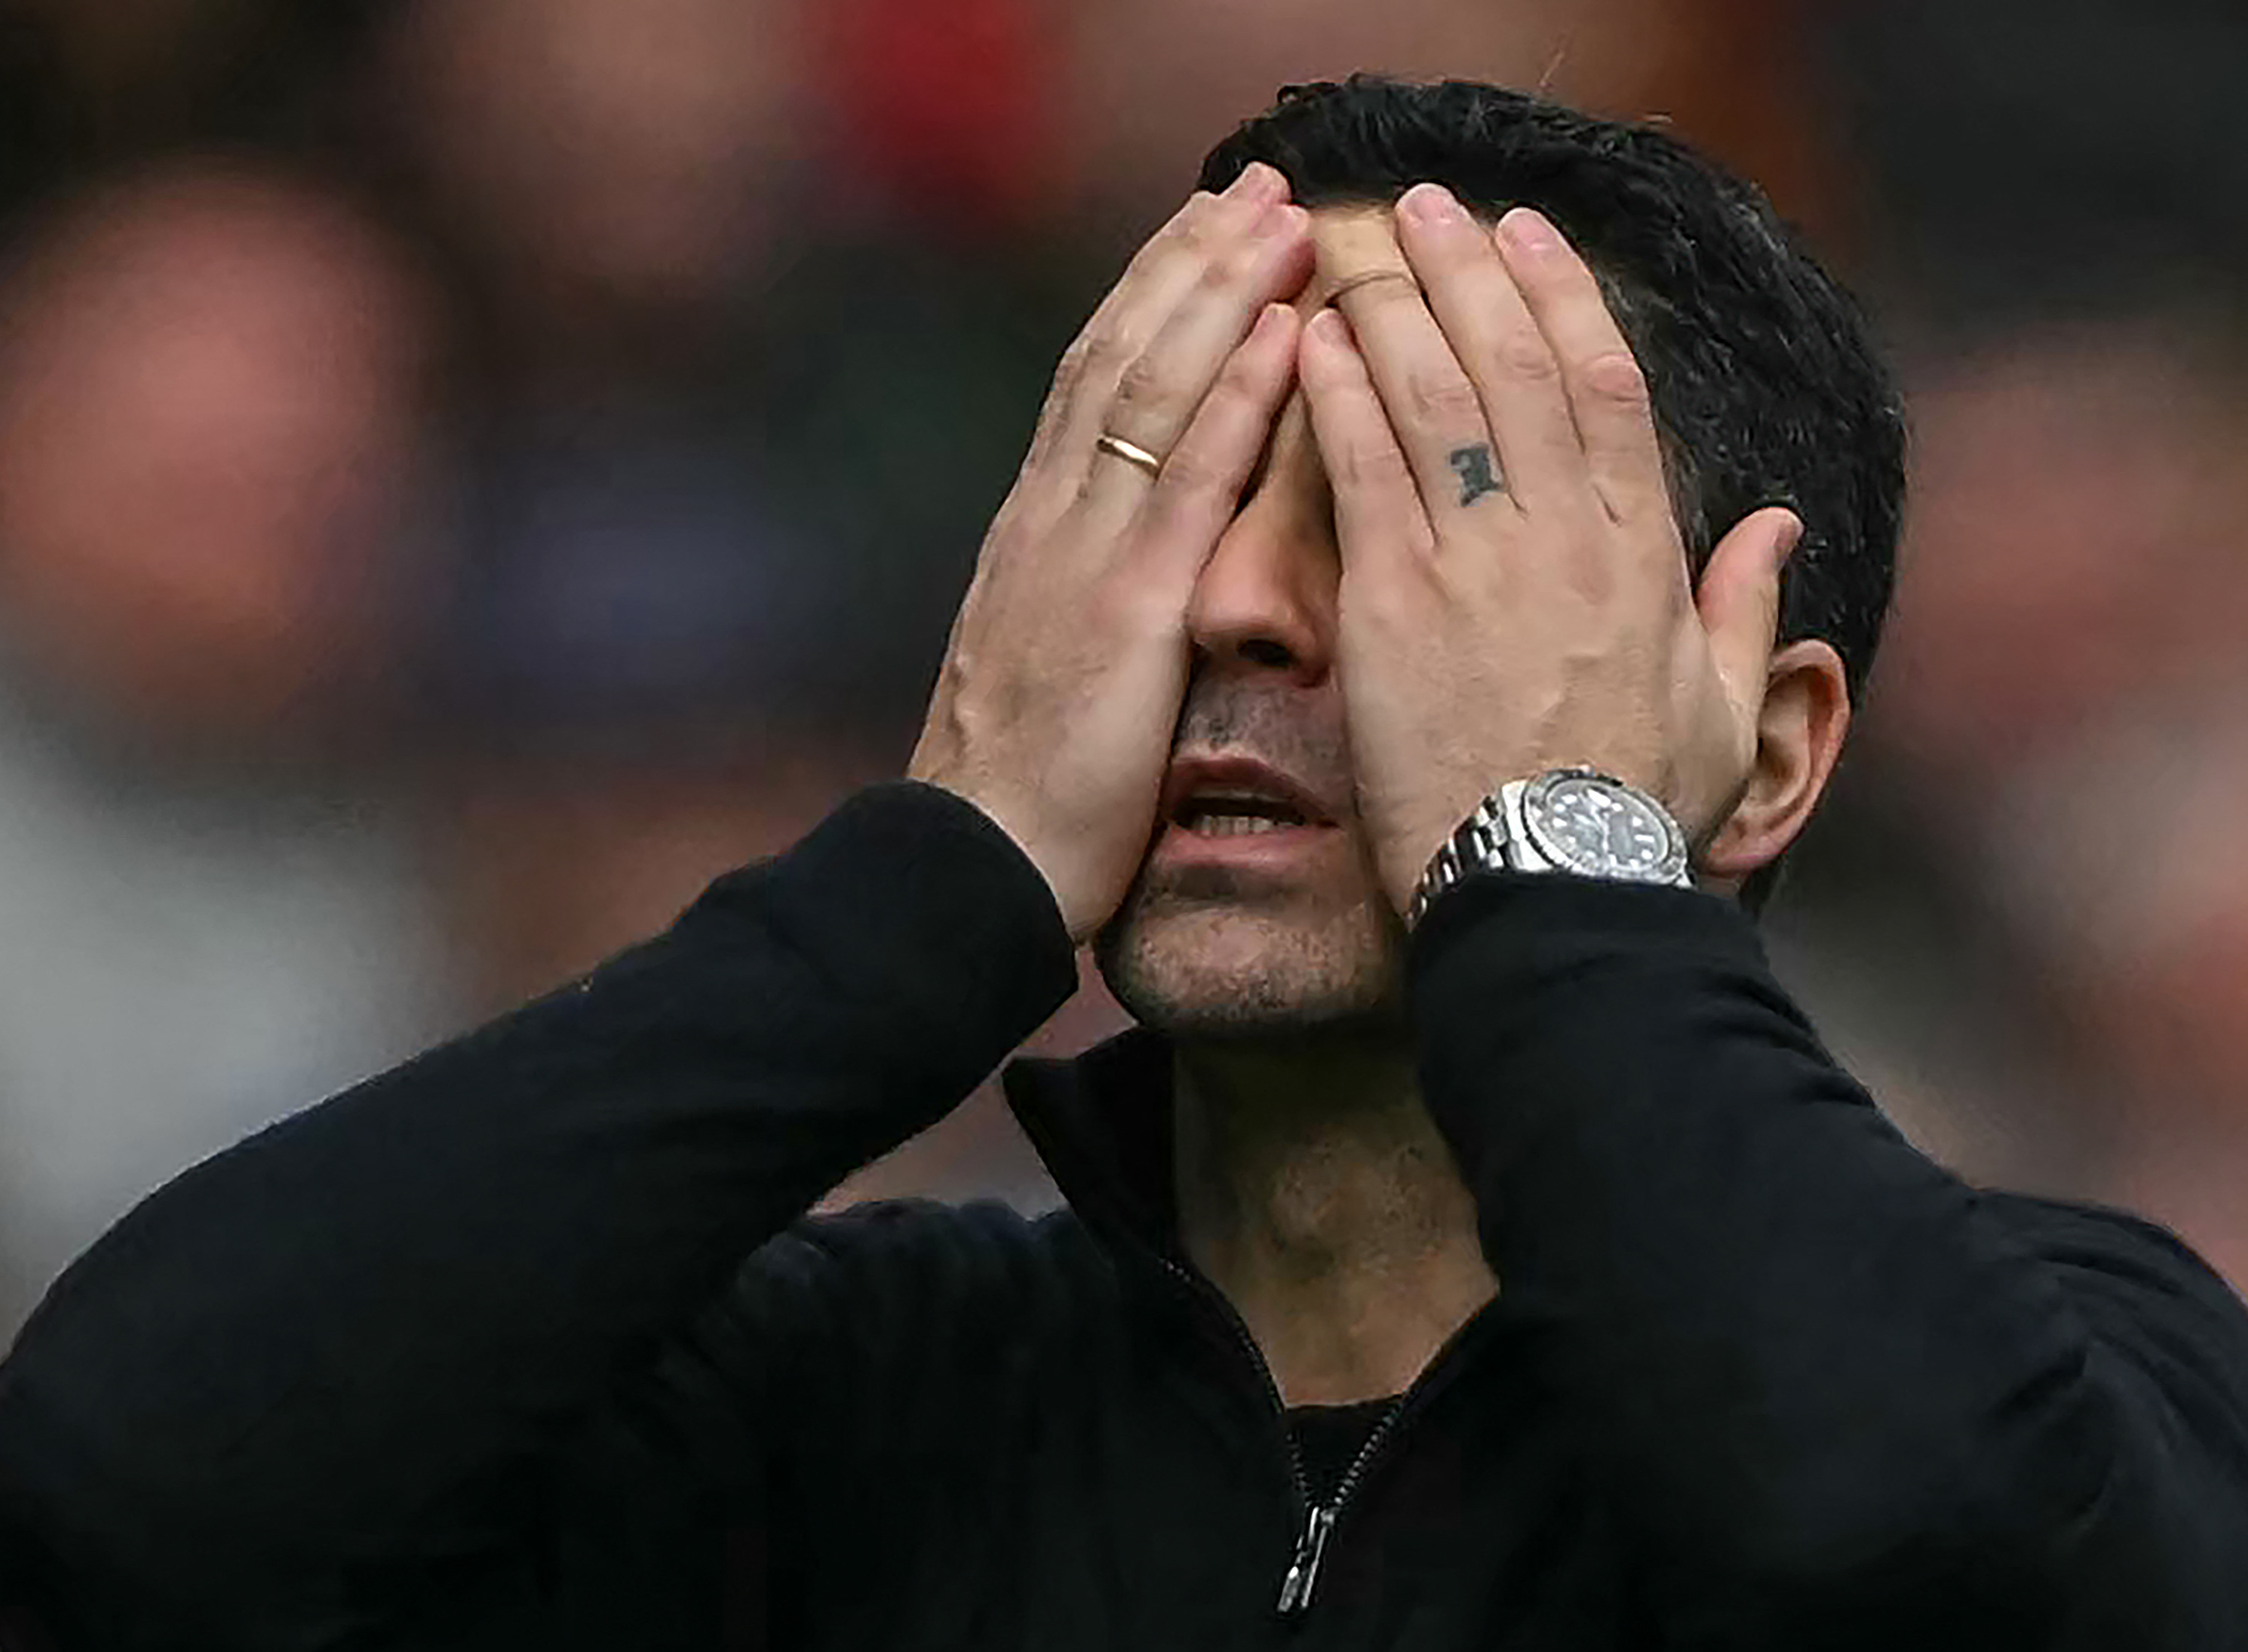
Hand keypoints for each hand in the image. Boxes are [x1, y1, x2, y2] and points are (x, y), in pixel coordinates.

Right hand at [909, 167, 1314, 940]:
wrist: (965, 868)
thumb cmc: (1016, 798)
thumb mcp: (1046, 674)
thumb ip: (1079, 607)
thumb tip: (1116, 579)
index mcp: (1035, 535)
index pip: (1095, 385)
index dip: (1152, 300)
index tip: (1205, 231)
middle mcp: (1051, 521)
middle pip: (1123, 357)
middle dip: (1191, 264)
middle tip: (1258, 187)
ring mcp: (1081, 557)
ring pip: (1153, 393)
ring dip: (1222, 296)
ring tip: (1282, 223)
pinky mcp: (1122, 610)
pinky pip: (1188, 483)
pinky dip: (1235, 400)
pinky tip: (1280, 337)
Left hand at [1296, 186, 1801, 912]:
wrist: (1551, 895)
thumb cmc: (1634, 822)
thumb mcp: (1725, 714)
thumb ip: (1747, 608)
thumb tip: (1783, 524)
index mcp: (1645, 554)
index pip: (1607, 389)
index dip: (1565, 302)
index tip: (1533, 241)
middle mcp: (1563, 537)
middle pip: (1514, 366)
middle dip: (1470, 273)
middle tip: (1430, 208)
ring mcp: (1475, 563)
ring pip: (1434, 396)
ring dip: (1396, 307)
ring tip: (1363, 250)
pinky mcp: (1392, 605)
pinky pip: (1360, 470)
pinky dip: (1335, 395)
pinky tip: (1310, 342)